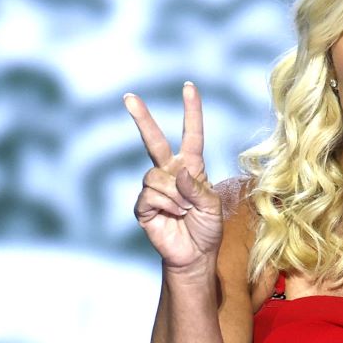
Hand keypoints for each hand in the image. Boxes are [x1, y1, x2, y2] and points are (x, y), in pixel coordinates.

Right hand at [124, 82, 221, 269]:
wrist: (194, 255)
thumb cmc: (207, 228)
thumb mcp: (213, 206)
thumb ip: (199, 187)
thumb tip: (178, 172)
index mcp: (192, 167)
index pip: (191, 135)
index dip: (191, 111)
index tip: (189, 87)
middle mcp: (170, 172)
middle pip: (154, 141)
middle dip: (141, 119)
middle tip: (129, 97)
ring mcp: (155, 188)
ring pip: (156, 176)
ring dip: (175, 195)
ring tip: (185, 211)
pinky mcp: (143, 205)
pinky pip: (150, 195)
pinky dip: (167, 205)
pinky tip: (173, 216)